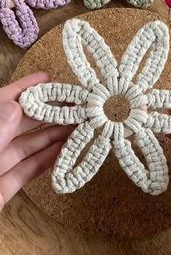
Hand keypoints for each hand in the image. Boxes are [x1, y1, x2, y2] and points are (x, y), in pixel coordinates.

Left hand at [0, 73, 72, 211]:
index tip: (48, 80)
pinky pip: (24, 173)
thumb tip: (13, 106)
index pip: (0, 103)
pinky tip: (62, 153)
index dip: (23, 89)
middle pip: (17, 124)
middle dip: (45, 114)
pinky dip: (44, 163)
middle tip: (75, 107)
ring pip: (24, 148)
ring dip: (51, 138)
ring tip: (78, 128)